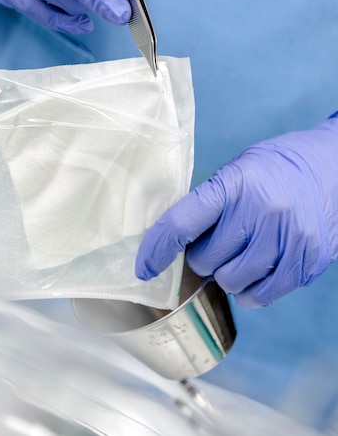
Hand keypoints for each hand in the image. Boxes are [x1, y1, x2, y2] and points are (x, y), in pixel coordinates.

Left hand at [135, 114, 337, 307]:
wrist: (336, 165)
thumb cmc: (279, 167)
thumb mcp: (239, 170)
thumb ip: (210, 202)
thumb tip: (176, 239)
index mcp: (235, 183)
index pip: (182, 222)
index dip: (156, 249)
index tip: (144, 267)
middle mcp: (260, 212)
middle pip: (205, 260)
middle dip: (202, 256)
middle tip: (218, 240)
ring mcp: (286, 240)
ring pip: (230, 282)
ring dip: (226, 273)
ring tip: (241, 252)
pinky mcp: (306, 262)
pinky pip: (261, 296)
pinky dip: (250, 290)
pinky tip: (256, 269)